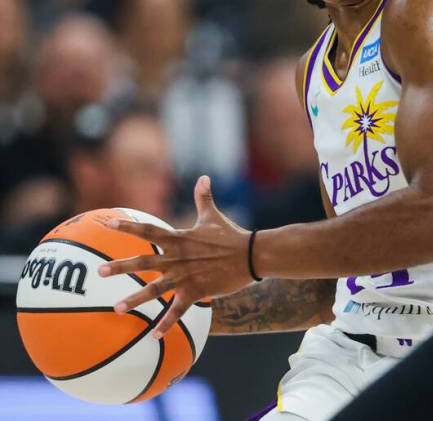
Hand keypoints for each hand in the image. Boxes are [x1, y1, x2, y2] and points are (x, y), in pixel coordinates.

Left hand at [98, 175, 252, 337]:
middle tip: (100, 272)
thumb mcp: (214, 216)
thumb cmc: (231, 235)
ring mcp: (186, 276)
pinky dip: (166, 324)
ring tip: (116, 308)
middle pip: (144, 262)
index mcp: (180, 239)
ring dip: (135, 299)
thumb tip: (204, 177)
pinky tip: (153, 336)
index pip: (149, 232)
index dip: (128, 228)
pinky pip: (178, 310)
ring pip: (156, 289)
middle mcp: (178, 258)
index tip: (107, 224)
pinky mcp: (197, 291)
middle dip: (120, 267)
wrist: (251, 255)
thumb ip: (204, 198)